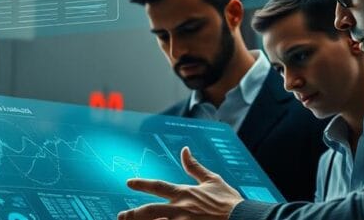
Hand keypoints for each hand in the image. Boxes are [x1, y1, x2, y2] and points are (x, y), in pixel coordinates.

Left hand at [118, 147, 244, 219]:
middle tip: (121, 216)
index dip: (142, 184)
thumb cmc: (228, 200)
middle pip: (150, 211)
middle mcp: (180, 209)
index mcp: (185, 193)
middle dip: (134, 214)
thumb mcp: (212, 179)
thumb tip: (184, 150)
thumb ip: (195, 167)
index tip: (128, 182)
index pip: (158, 186)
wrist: (242, 218)